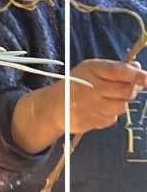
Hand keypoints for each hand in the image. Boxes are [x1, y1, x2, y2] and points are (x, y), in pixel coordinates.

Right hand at [13, 60, 146, 152]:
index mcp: (92, 69)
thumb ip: (116, 69)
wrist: (52, 107)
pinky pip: (112, 118)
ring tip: (106, 100)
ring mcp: (91, 106)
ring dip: (119, 103)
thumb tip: (139, 69)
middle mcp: (91, 88)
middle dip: (129, 90)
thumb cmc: (75, 84)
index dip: (137, 76)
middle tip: (122, 89)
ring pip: (122, 107)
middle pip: (126, 91)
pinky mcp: (91, 121)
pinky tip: (97, 109)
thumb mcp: (92, 70)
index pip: (120, 71)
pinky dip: (109, 114)